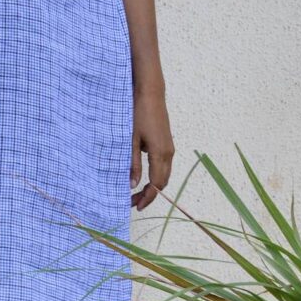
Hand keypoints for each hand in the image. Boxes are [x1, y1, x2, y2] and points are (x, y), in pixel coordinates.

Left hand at [129, 87, 173, 209]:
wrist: (150, 93)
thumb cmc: (138, 114)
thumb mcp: (130, 140)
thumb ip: (132, 164)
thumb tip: (132, 185)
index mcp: (160, 154)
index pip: (156, 185)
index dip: (147, 198)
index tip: (136, 206)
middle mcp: (168, 153)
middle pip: (162, 182)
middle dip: (149, 194)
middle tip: (133, 201)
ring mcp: (169, 147)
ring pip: (164, 174)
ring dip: (153, 185)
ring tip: (136, 191)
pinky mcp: (166, 142)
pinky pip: (164, 165)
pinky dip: (155, 175)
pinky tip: (142, 174)